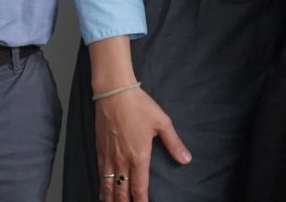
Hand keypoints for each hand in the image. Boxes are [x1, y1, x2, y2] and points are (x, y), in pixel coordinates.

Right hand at [94, 87, 190, 201]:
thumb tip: (186, 160)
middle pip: (121, 191)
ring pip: (108, 186)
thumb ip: (174, 144)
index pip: (139, 187)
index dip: (141, 201)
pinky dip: (102, 187)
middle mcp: (121, 161)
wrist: (114, 94)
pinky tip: (103, 192)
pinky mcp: (99, 151)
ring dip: (111, 199)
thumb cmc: (140, 107)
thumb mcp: (163, 123)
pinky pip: (100, 175)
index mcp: (139, 156)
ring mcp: (108, 157)